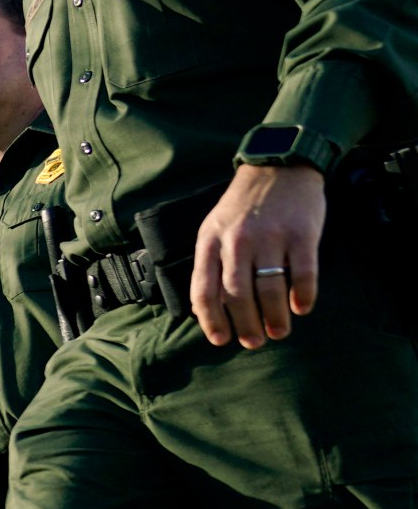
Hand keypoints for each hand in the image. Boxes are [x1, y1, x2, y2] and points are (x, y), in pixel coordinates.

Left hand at [191, 163, 323, 347]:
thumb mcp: (214, 228)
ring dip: (275, 316)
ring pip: (270, 288)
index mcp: (210, 242)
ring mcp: (271, 236)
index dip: (211, 320)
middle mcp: (238, 241)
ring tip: (279, 332)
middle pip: (238, 295)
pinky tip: (302, 308)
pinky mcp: (302, 233)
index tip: (221, 339)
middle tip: (254, 341)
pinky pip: (303, 272)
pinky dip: (303, 295)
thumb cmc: (243, 207)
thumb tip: (208, 309)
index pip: (204, 290)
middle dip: (246, 324)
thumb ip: (210, 263)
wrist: (278, 167)